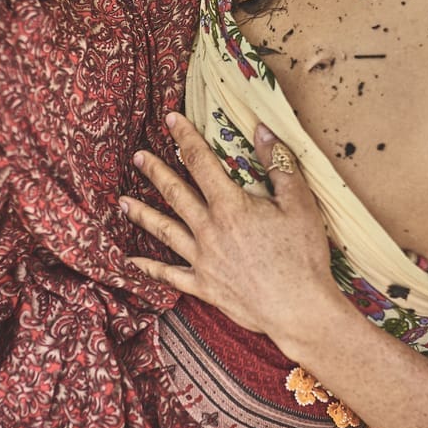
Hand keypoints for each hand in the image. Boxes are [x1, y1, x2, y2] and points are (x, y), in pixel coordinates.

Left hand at [120, 113, 340, 339]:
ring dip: (143, 214)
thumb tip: (262, 130)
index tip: (171, 119)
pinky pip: (169, 275)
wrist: (299, 309)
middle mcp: (209, 230)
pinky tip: (130, 263)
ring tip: (123, 202)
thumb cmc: (303, 255)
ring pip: (165, 231)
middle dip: (155, 171)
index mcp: (231, 206)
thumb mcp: (300, 203)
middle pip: (175, 194)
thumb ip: (278, 164)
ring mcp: (203, 260)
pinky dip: (149, 268)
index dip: (186, 137)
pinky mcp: (204, 286)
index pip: (202, 162)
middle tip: (138, 157)